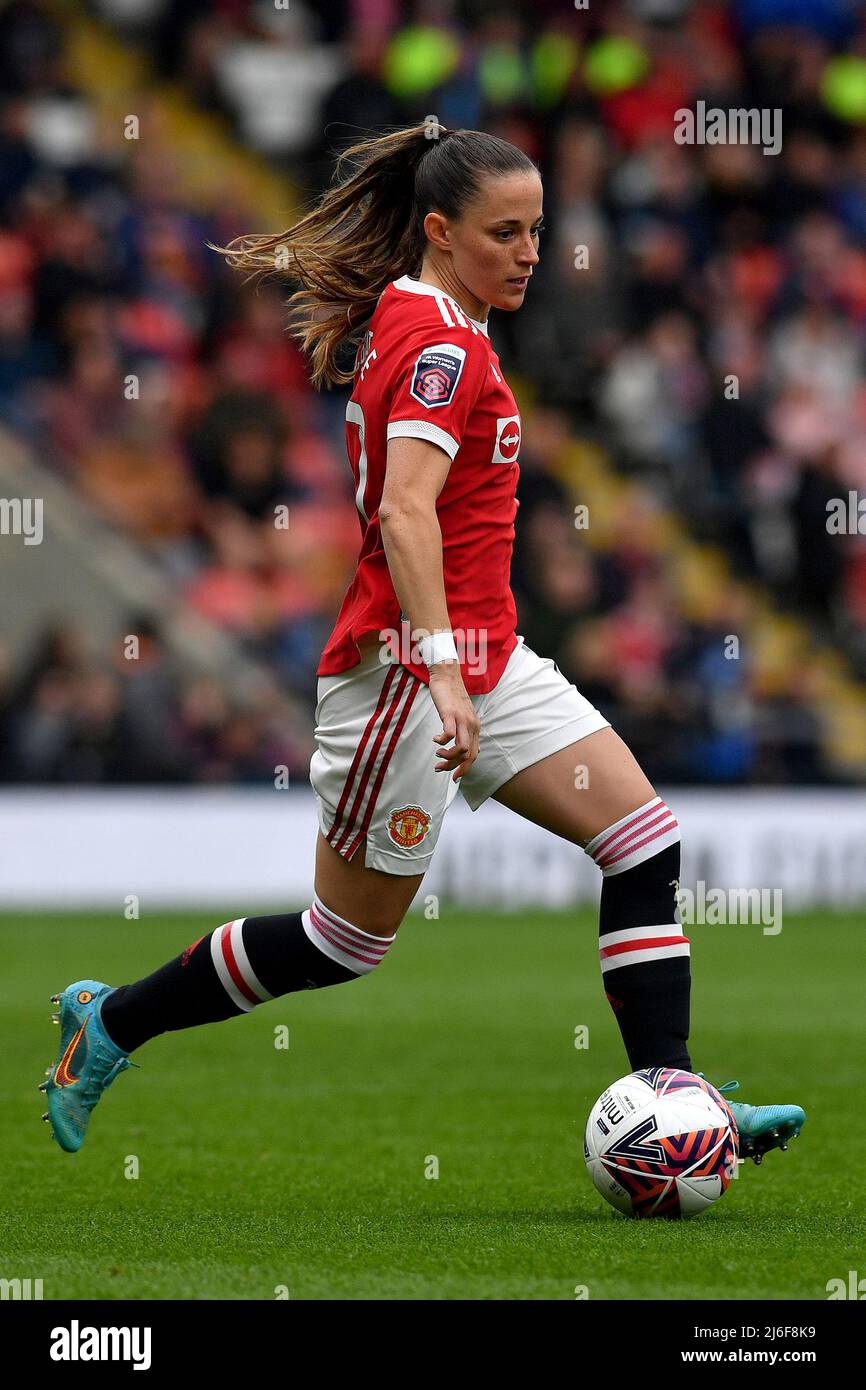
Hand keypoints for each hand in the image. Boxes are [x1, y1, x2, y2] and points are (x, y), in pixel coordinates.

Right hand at [428, 661, 479, 781]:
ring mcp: (462, 720)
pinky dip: (441, 741)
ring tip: (437, 754)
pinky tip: (434, 739)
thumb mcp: (462, 716)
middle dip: (454, 768)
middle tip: (439, 769)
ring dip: (447, 757)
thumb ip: (464, 731)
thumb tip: (462, 748)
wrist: (447, 676)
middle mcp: (472, 725)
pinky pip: (449, 734)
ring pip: (461, 749)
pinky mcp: (450, 713)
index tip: (453, 776)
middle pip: (468, 756)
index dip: (464, 769)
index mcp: (475, 728)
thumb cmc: (452, 697)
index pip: (474, 756)